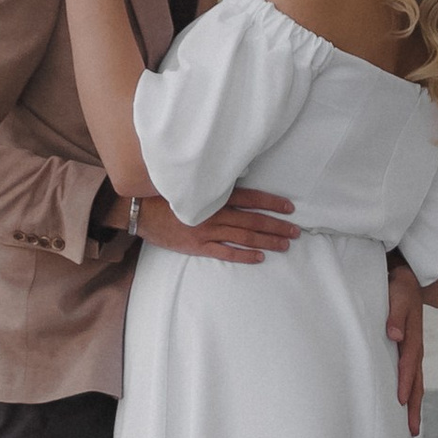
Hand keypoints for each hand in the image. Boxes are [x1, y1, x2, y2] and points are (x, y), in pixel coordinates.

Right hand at [138, 183, 296, 263]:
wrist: (141, 209)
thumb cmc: (167, 193)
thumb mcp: (194, 183)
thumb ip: (216, 186)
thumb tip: (239, 179)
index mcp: (216, 195)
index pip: (252, 198)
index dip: (272, 203)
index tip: (290, 208)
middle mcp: (215, 212)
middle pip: (253, 220)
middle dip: (277, 226)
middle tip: (296, 232)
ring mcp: (207, 230)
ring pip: (244, 237)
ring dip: (267, 241)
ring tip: (284, 245)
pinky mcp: (198, 246)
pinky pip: (225, 252)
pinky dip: (243, 255)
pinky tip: (259, 258)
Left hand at [386, 257, 425, 436]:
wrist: (406, 278)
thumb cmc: (399, 287)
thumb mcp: (397, 295)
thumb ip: (396, 315)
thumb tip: (395, 336)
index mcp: (413, 336)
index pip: (408, 363)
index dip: (404, 382)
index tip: (399, 401)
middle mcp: (415, 348)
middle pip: (417, 381)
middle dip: (414, 406)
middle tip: (411, 431)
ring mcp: (413, 352)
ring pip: (415, 383)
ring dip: (413, 405)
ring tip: (410, 429)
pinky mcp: (407, 352)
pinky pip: (410, 377)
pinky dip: (408, 394)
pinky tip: (402, 407)